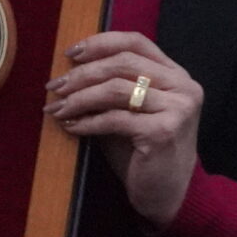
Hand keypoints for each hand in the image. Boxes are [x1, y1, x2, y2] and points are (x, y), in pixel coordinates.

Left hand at [45, 31, 202, 226]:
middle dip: (82, 73)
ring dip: (79, 98)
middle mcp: (182, 86)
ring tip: (57, 108)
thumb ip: (110, 88)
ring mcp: (177, 108)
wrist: (167, 195)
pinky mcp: (163, 132)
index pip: (136, 42)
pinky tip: (70, 127)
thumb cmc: (143, 153)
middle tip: (54, 86)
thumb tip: (67, 71)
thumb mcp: (128, 112)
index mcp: (175, 75)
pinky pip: (114, 118)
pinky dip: (87, 121)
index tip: (71, 53)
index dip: (101, 42)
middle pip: (122, 63)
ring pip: (116, 89)